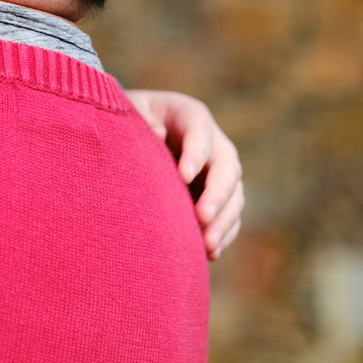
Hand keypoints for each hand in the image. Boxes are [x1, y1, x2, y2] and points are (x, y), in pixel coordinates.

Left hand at [124, 89, 243, 260]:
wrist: (135, 135)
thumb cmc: (129, 119)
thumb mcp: (129, 110)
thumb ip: (141, 118)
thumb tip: (158, 135)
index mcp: (189, 115)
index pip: (200, 130)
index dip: (196, 153)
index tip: (183, 176)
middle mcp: (212, 143)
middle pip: (227, 167)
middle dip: (218, 194)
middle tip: (202, 217)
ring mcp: (217, 171)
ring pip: (234, 196)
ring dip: (224, 221)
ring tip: (207, 245)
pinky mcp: (217, 196)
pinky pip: (229, 216)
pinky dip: (223, 234)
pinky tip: (210, 253)